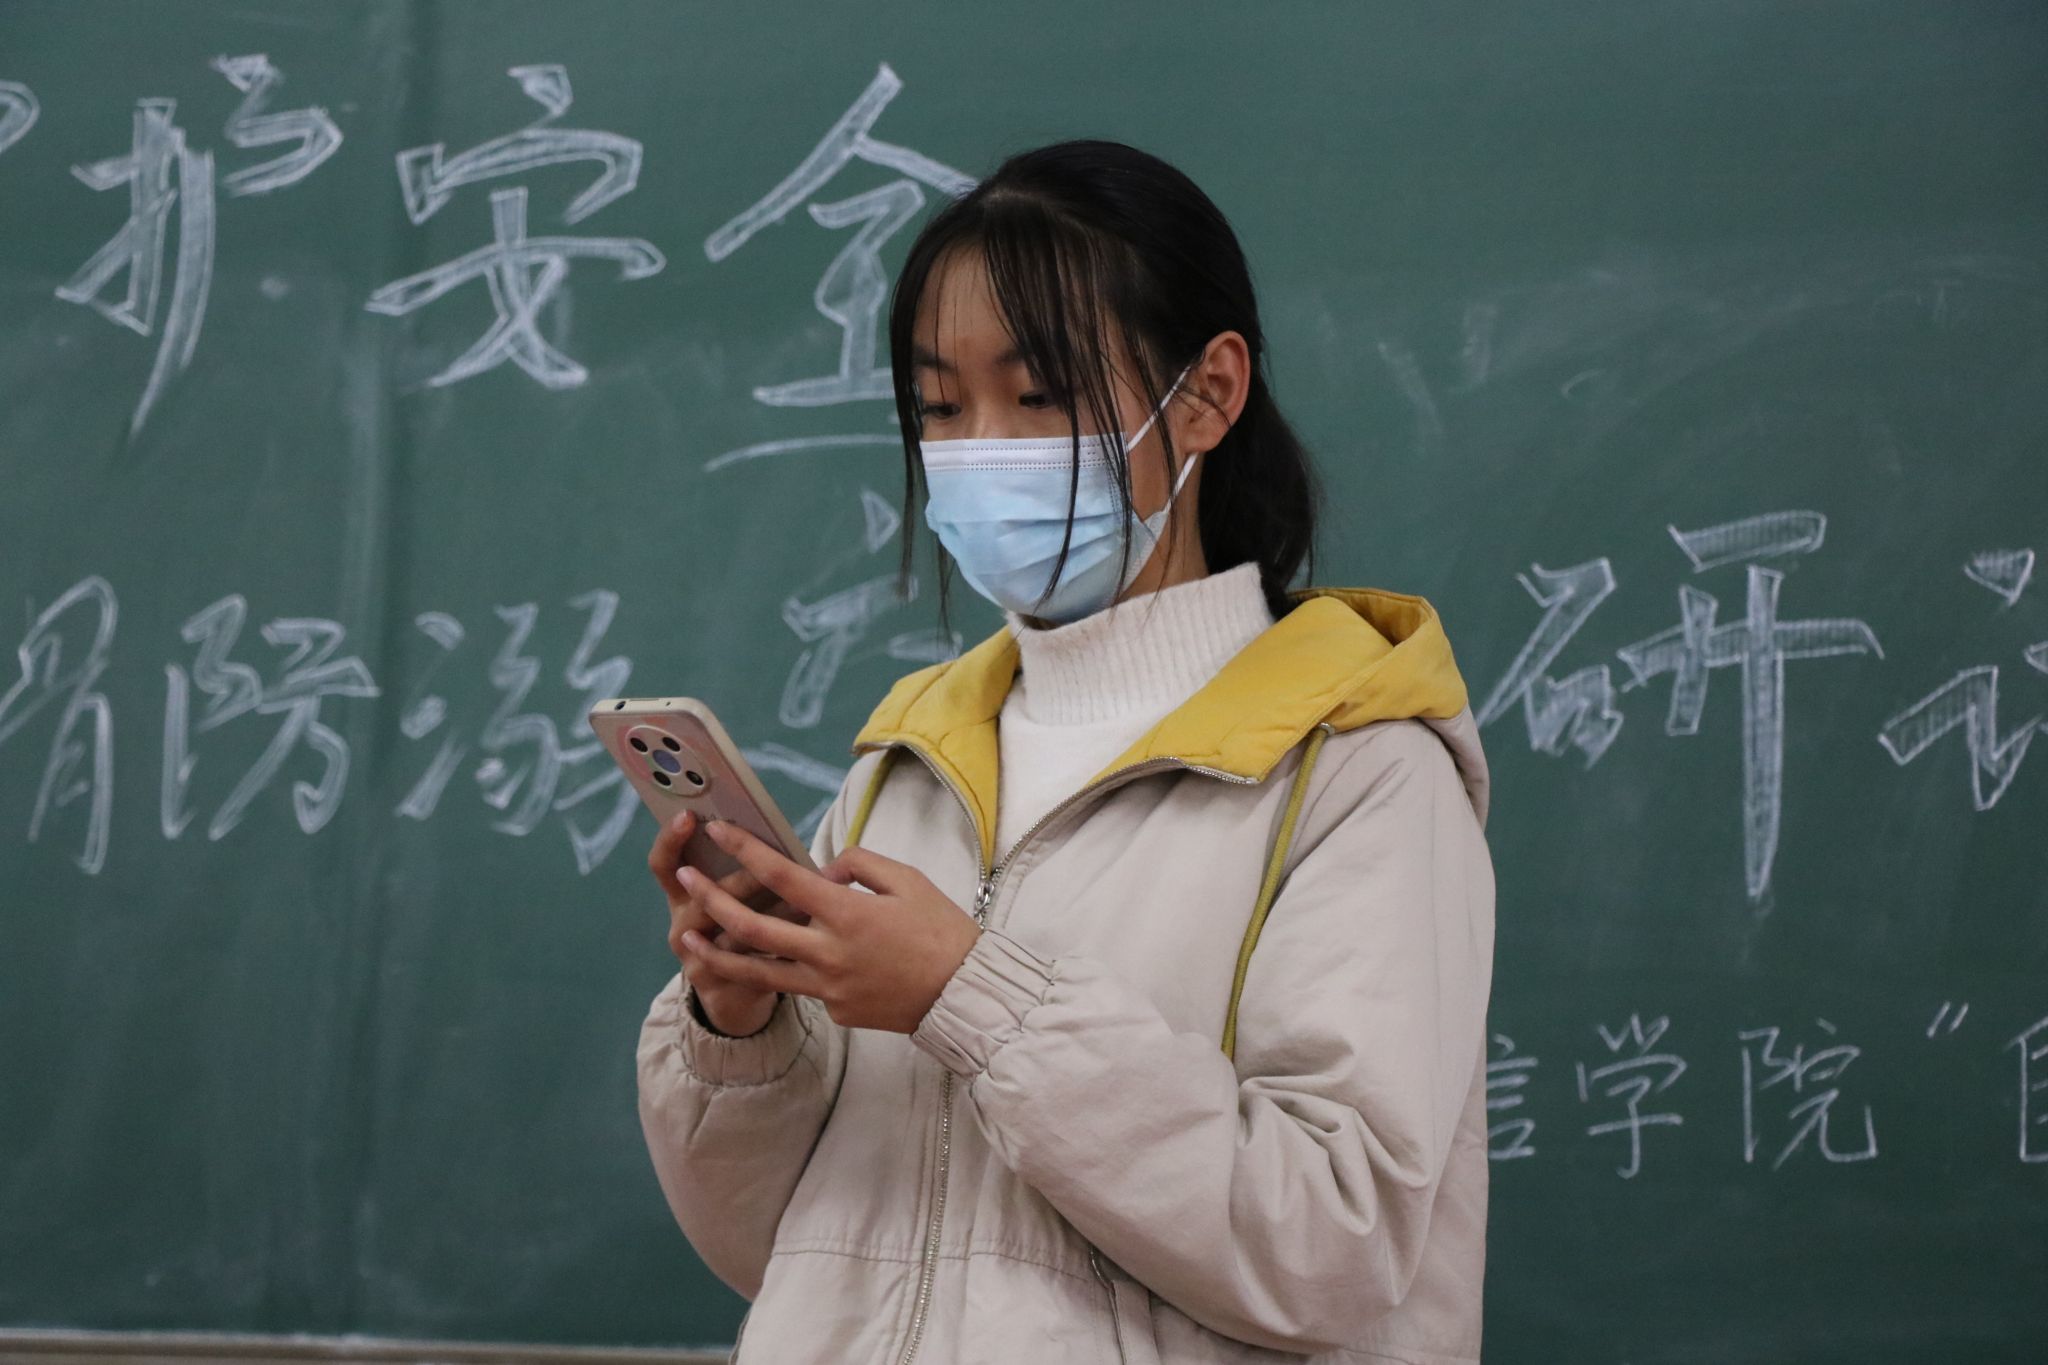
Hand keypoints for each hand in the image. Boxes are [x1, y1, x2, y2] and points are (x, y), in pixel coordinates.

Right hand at [647, 808, 779, 1037]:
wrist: (736, 991)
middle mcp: (681, 922)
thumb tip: (779, 839)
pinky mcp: (714, 980)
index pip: (664, 862)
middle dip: (740, 882)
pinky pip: (744, 960)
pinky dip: (775, 944)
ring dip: (767, 912)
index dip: (671, 838)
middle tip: (770, 871)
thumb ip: (748, 866)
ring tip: (802, 900)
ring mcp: (692, 955)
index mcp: (681, 893)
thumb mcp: (738, 893)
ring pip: (729, 929)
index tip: (689, 816)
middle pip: (701, 898)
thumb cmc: (745, 922)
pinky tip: (802, 934)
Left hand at [676, 818, 982, 1033]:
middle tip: (687, 878)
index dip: (747, 850)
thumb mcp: (908, 882)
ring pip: (758, 972)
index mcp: (847, 913)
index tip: (720, 830)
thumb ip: (860, 866)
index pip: (783, 876)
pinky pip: (802, 986)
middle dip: (713, 900)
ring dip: (717, 954)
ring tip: (687, 939)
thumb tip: (824, 871)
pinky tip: (781, 960)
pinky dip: (786, 970)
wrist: (964, 996)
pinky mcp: (834, 1011)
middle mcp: (829, 953)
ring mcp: (828, 988)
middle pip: (754, 927)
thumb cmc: (942, 932)